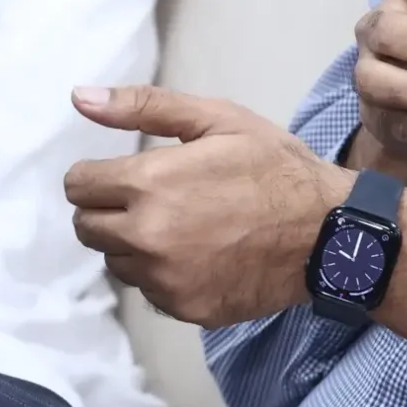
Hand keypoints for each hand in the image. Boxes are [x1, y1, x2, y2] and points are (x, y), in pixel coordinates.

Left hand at [66, 86, 349, 327]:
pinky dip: (163, 273)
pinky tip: (200, 254)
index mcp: (147, 183)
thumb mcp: (217, 119)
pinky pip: (149, 290)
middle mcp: (145, 237)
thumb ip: (144, 107)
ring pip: (116, 261)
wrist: (329, 233)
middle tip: (153, 199)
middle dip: (109, 210)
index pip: (77, 187)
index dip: (98, 175)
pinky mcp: (182, 308)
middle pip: (87, 228)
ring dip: (134, 244)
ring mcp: (163, 279)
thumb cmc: (275, 167)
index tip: (126, 174)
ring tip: (182, 227)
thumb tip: (80, 98)